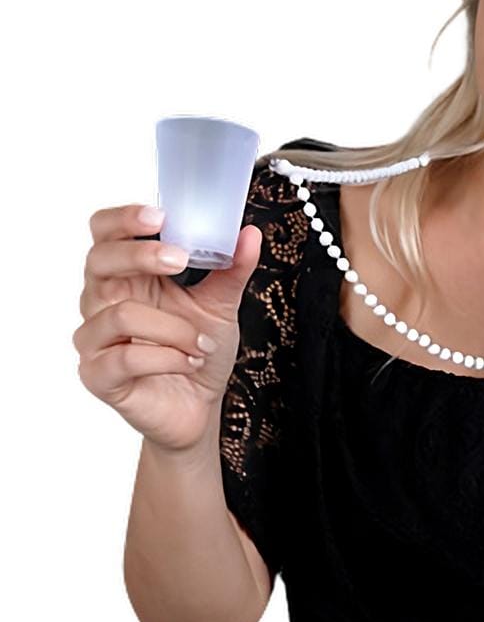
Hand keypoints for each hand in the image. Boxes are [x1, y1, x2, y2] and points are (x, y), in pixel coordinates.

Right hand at [74, 202, 262, 453]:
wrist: (199, 406)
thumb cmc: (199, 348)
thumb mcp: (222, 304)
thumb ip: (233, 268)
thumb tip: (250, 233)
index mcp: (129, 275)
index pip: (104, 234)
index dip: (123, 219)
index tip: (159, 215)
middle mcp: (103, 301)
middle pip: (98, 260)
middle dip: (141, 255)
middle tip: (180, 260)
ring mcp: (95, 338)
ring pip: (120, 314)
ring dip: (173, 327)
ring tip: (201, 341)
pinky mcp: (98, 375)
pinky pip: (125, 357)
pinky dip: (167, 357)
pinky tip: (188, 361)